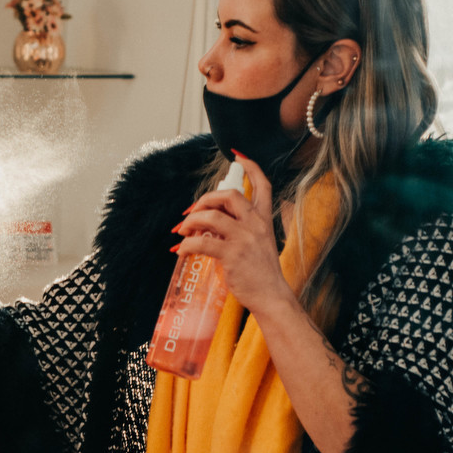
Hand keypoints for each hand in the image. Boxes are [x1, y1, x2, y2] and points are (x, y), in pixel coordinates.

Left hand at [172, 153, 297, 317]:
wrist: (272, 297)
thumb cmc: (261, 273)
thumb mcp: (259, 244)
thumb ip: (240, 229)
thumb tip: (208, 225)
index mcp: (264, 220)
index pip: (263, 185)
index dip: (251, 167)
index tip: (238, 156)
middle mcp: (256, 225)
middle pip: (229, 195)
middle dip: (205, 199)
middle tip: (191, 212)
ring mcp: (245, 239)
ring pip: (211, 217)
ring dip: (190, 222)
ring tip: (182, 233)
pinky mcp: (233, 255)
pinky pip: (202, 243)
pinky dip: (186, 246)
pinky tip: (181, 252)